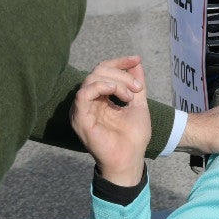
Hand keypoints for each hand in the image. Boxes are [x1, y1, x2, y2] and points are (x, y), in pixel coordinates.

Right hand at [71, 57, 151, 186]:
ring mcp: (82, 110)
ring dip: (115, 82)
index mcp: (100, 99)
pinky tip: (116, 93)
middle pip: (98, 71)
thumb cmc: (133, 137)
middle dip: (121, 74)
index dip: (119, 62)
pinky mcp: (80, 118)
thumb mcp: (138, 104)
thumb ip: (135, 84)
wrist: (131, 159)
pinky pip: (84, 94)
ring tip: (130, 96)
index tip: (136, 59)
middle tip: (138, 89)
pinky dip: (101, 87)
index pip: (103, 71)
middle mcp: (88, 102)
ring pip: (92, 79)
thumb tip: (136, 62)